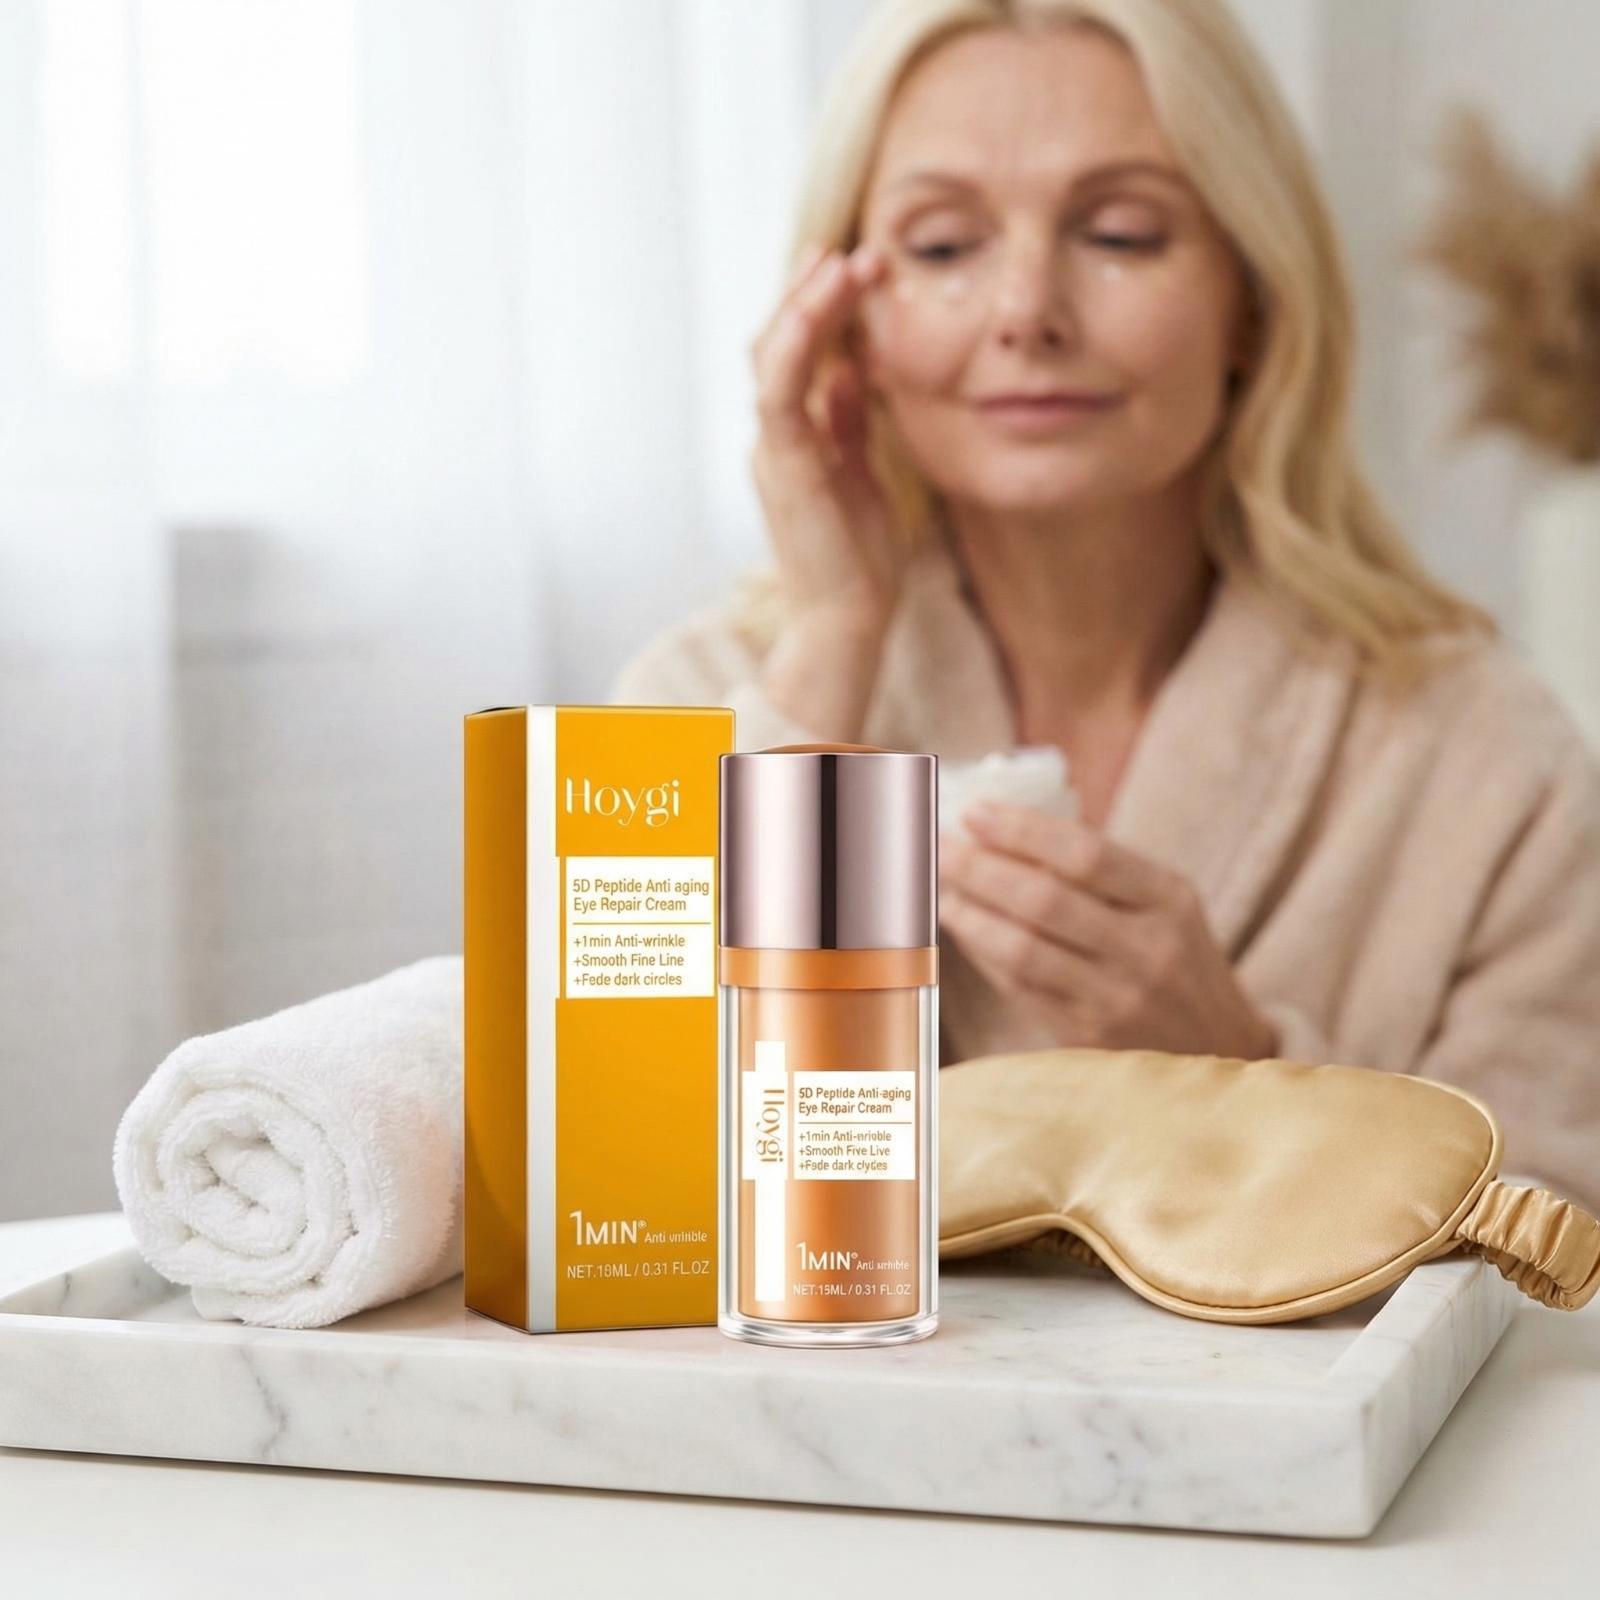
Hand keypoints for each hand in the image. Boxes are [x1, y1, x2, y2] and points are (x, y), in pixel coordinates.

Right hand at [747, 240, 905, 631]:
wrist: (848, 619)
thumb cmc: (858, 559)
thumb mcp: (861, 473)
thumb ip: (848, 421)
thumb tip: (849, 369)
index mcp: (794, 440)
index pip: (796, 356)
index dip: (817, 307)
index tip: (850, 265)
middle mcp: (775, 438)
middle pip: (777, 344)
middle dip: (811, 292)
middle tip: (851, 250)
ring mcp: (774, 450)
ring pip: (772, 356)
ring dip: (805, 303)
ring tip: (841, 262)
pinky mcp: (785, 466)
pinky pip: (779, 391)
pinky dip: (797, 343)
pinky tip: (820, 305)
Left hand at [940, 800, 1276, 1060]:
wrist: (1219, 1048)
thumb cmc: (1175, 956)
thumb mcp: (1164, 903)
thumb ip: (1100, 869)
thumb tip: (1000, 830)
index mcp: (1169, 899)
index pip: (1085, 853)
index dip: (1021, 830)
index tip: (973, 812)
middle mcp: (1147, 949)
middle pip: (1043, 900)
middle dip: (978, 869)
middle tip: (937, 847)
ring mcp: (1117, 998)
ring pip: (1021, 950)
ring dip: (969, 915)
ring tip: (939, 889)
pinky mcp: (1088, 1036)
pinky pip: (1018, 987)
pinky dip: (983, 953)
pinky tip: (964, 929)